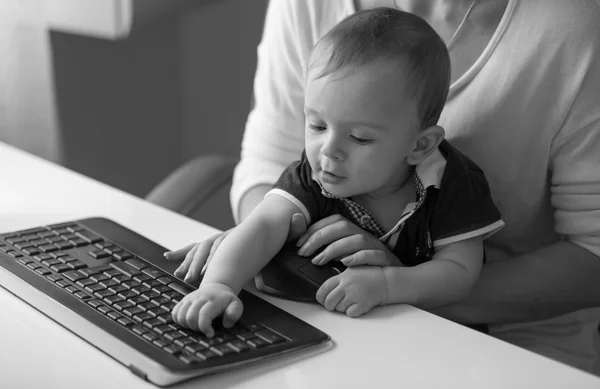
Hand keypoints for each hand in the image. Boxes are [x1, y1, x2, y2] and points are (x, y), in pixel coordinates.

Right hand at [164, 213, 307, 282]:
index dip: (216, 256)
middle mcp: (231, 234)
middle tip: (192, 278)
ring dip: (189, 260)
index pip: (227, 241)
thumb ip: (295, 225)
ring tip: (180, 274)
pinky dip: (184, 252)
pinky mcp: (219, 244)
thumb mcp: (292, 226)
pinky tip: (169, 257)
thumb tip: (298, 218)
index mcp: (246, 232)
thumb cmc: (284, 228)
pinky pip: (198, 248)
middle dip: (199, 262)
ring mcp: (224, 238)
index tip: (207, 272)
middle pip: (210, 245)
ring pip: (202, 247)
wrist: (277, 219)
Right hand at [171, 282, 242, 336]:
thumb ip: (234, 314)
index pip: (204, 315)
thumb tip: (226, 324)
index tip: (210, 334)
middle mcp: (199, 298)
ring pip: (180, 316)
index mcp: (213, 300)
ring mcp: (190, 299)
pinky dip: (179, 321)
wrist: (217, 287)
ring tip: (197, 326)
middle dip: (196, 328)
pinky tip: (188, 323)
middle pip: (190, 317)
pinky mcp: (183, 300)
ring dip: (187, 326)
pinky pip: (174, 313)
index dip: (205, 327)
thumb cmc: (226, 300)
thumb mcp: (237, 305)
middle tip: (204, 330)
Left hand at [295, 214, 401, 266]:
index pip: (332, 221)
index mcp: (352, 231)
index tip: (298, 243)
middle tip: (304, 253)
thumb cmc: (360, 265)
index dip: (314, 229)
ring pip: (357, 239)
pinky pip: (372, 254)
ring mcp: (374, 246)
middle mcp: (363, 235)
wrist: (388, 279)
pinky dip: (359, 257)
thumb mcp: (339, 253)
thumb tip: (298, 225)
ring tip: (318, 261)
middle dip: (320, 238)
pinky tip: (345, 263)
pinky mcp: (383, 260)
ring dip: (335, 248)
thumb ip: (320, 242)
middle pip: (342, 226)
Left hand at [316, 266, 387, 316]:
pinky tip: (357, 304)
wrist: (386, 281)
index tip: (322, 300)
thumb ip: (338, 277)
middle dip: (329, 306)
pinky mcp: (362, 305)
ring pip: (339, 309)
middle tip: (335, 304)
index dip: (320, 297)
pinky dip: (352, 312)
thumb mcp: (351, 270)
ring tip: (351, 300)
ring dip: (342, 308)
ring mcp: (354, 296)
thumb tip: (325, 288)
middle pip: (329, 302)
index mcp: (342, 277)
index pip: (323, 289)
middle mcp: (346, 286)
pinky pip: (349, 314)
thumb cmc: (369, 275)